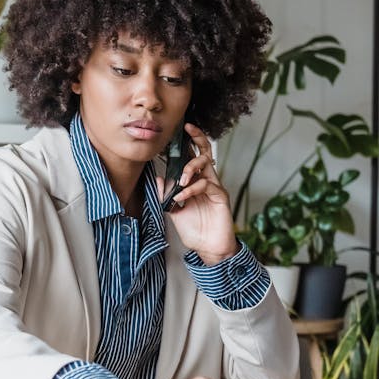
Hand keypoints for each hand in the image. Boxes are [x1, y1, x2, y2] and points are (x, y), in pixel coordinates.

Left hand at [157, 123, 237, 265]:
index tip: (178, 131)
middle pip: (205, 152)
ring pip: (206, 164)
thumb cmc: (195, 230)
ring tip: (181, 181)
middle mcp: (207, 181)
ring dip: (190, 167)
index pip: (192, 157)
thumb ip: (166, 195)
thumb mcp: (174, 211)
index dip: (187, 143)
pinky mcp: (220, 196)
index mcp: (196, 182)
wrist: (209, 249)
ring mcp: (215, 187)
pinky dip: (191, 189)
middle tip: (187, 129)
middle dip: (197, 138)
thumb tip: (158, 179)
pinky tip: (182, 197)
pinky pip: (206, 184)